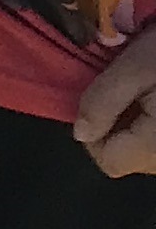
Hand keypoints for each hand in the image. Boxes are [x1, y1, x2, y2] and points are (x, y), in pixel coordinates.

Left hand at [80, 27, 155, 176]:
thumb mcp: (136, 66)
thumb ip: (103, 101)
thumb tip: (80, 133)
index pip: (108, 162)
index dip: (93, 132)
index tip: (98, 99)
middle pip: (129, 158)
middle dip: (117, 125)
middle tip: (124, 88)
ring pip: (148, 150)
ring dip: (138, 124)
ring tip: (147, 89)